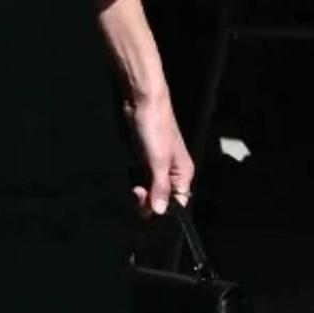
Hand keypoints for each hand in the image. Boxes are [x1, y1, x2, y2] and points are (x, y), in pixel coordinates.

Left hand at [125, 89, 193, 216]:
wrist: (142, 101)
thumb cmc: (155, 126)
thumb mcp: (158, 160)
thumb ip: (160, 187)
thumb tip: (160, 211)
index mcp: (183, 174)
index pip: (177, 203)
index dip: (163, 209)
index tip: (148, 206)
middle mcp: (172, 172)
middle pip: (162, 198)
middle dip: (149, 200)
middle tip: (137, 192)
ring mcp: (158, 164)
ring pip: (150, 188)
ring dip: (141, 191)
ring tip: (133, 187)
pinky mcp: (145, 157)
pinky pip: (141, 176)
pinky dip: (136, 180)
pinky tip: (130, 178)